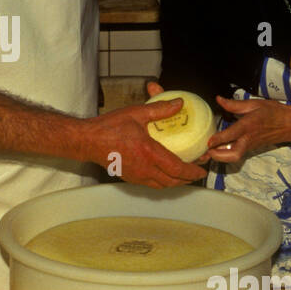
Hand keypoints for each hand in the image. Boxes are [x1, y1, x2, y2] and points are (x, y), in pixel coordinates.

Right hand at [82, 94, 207, 188]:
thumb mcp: (137, 113)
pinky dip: (163, 182)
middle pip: (173, 181)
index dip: (193, 171)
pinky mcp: (130, 178)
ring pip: (163, 185)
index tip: (202, 168)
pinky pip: (152, 184)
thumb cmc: (109, 127)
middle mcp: (145, 168)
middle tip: (197, 171)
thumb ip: (160, 109)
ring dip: (176, 182)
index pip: (177, 168)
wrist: (88, 141)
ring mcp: (137, 176)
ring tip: (184, 174)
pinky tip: (164, 174)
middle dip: (188, 178)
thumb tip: (179, 103)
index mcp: (149, 153)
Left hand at [206, 95, 290, 163]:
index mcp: (249, 125)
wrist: (290, 124)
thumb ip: (234, 104)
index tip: (208, 142)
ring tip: (207, 152)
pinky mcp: (250, 149)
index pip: (232, 134)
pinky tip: (215, 150)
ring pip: (234, 157)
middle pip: (233, 154)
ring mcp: (250, 146)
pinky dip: (224, 155)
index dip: (219, 139)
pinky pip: (236, 154)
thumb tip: (219, 99)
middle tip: (205, 152)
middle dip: (217, 156)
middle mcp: (249, 138)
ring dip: (219, 157)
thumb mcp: (254, 104)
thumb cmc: (274, 113)